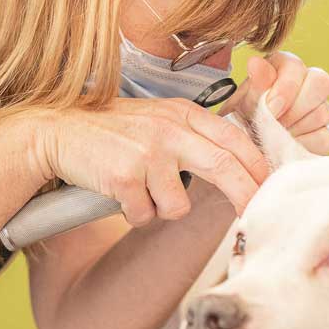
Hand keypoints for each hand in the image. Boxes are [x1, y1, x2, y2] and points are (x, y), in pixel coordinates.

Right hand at [35, 98, 268, 224]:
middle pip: (224, 166)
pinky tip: (121, 195)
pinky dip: (136, 215)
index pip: (234, 138)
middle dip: (244, 194)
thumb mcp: (161, 120)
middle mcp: (169, 130)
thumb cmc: (116, 131)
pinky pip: (145, 214)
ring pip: (179, 204)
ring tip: (143, 192)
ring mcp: (146, 152)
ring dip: (164, 209)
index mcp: (183, 114)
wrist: (60, 131)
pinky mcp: (123, 175)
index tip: (269, 187)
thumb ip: (195, 136)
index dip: (257, 165)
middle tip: (252, 213)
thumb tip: (237, 168)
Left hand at [220, 52, 328, 154]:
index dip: (286, 88)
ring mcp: (319, 109)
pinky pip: (325, 136)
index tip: (269, 109)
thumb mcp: (243, 102)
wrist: (243, 151)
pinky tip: (286, 148)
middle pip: (321, 83)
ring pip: (323, 111)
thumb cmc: (241, 120)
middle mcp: (306, 84)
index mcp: (284, 68)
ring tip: (275, 136)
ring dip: (296, 128)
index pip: (298, 66)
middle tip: (275, 123)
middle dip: (296, 108)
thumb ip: (255, 84)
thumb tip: (255, 63)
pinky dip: (304, 144)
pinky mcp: (324, 134)